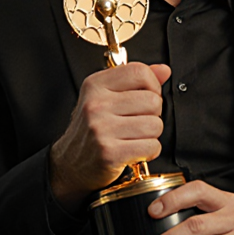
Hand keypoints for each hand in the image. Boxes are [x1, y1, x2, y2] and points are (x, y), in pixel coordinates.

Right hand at [49, 63, 171, 208]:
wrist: (70, 164)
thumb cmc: (91, 129)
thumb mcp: (106, 97)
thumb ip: (136, 81)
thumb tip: (164, 70)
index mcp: (95, 85)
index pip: (139, 72)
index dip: (152, 84)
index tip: (147, 95)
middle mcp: (96, 105)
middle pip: (152, 101)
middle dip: (153, 113)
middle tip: (137, 121)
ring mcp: (101, 129)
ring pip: (155, 125)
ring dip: (151, 134)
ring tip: (134, 136)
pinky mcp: (110, 153)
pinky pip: (151, 146)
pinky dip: (149, 151)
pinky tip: (134, 149)